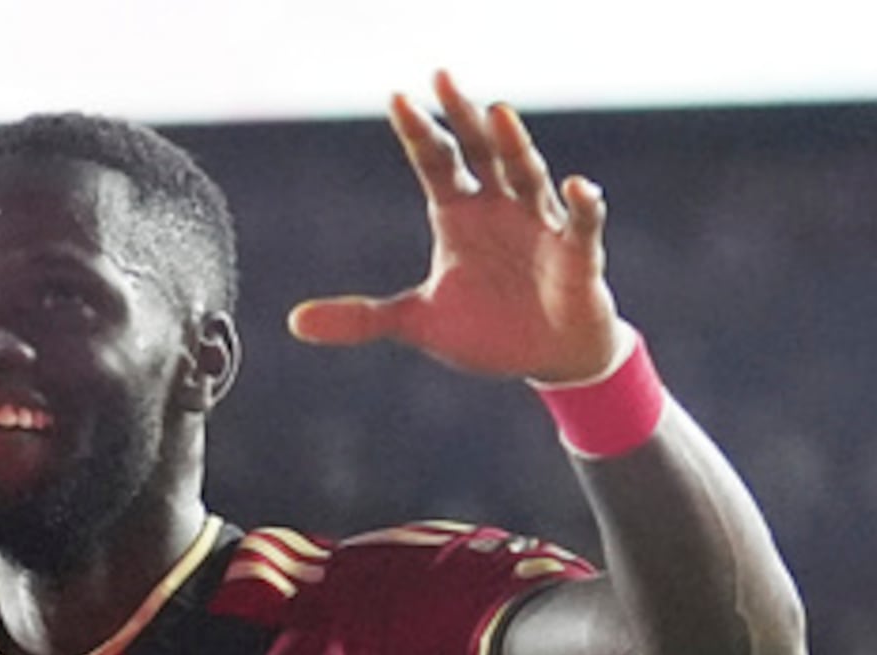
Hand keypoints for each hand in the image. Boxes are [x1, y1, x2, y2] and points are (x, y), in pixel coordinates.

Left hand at [289, 72, 625, 385]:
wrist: (546, 355)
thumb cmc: (486, 327)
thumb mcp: (417, 323)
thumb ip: (362, 318)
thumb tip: (294, 321)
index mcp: (459, 213)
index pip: (435, 162)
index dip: (418, 133)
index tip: (396, 99)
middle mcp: (499, 206)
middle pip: (480, 151)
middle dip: (462, 116)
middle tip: (442, 78)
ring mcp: (540, 224)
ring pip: (525, 175)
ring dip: (513, 146)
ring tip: (497, 113)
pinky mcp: (576, 254)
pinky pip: (581, 224)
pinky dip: (581, 206)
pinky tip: (574, 186)